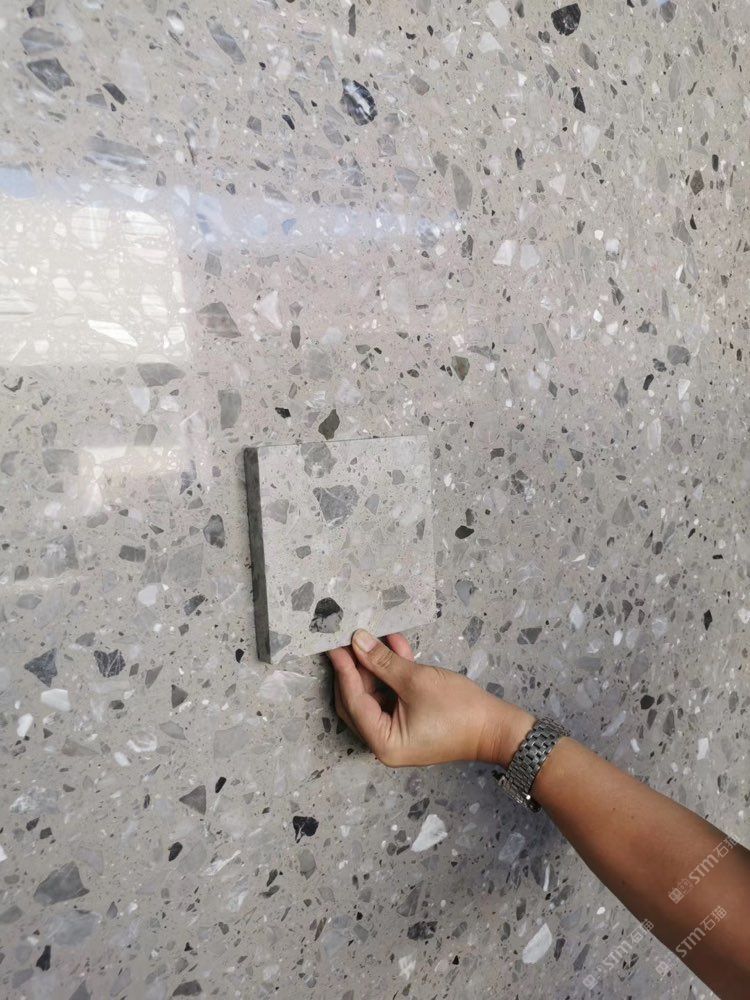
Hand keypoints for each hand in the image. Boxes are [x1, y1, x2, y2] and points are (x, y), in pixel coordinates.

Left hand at [328, 629, 534, 767]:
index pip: (352, 701)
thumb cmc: (459, 709)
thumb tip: (357, 641)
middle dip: (358, 668)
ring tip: (380, 637)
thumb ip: (382, 661)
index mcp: (382, 742)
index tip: (336, 645)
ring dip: (378, 667)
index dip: (344, 670)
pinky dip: (393, 675)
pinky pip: (392, 697)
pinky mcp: (410, 724)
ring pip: (375, 695)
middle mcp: (385, 743)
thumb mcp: (416, 680)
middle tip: (353, 640)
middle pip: (358, 701)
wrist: (497, 727)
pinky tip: (397, 647)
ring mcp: (398, 735)